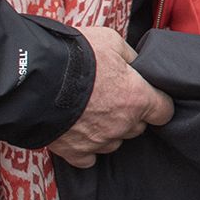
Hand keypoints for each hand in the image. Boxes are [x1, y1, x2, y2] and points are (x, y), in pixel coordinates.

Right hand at [49, 25, 174, 166]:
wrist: (35, 77)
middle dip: (130, 114)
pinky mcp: (75, 152)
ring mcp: (99, 141)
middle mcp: (122, 124)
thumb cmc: (76, 56)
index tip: (148, 96)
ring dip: (108, 130)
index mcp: (138, 98)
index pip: (164, 111)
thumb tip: (137, 63)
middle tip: (111, 97)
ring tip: (91, 112)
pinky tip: (78, 132)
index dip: (157, 102)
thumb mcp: (111, 41)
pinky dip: (86, 148)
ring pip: (114, 142)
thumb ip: (130, 56)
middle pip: (137, 127)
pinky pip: (88, 158)